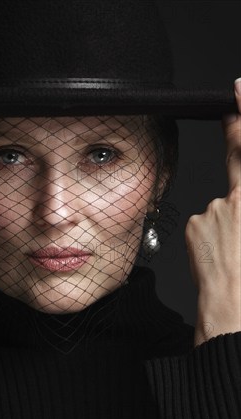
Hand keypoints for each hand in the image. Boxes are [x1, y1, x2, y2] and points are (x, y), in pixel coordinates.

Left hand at [185, 77, 240, 346]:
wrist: (235, 314)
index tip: (239, 92)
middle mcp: (237, 199)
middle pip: (239, 166)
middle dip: (238, 148)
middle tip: (234, 136)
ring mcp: (212, 211)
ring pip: (223, 208)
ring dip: (230, 223)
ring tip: (238, 256)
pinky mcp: (194, 228)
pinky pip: (205, 224)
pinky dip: (213, 235)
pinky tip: (220, 258)